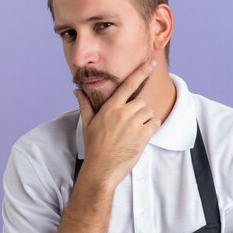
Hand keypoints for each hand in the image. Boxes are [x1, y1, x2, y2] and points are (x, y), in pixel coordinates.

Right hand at [74, 60, 160, 188]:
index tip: (150, 63)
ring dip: (145, 120)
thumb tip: (77, 91)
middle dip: (139, 111)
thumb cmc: (94, 147)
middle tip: (130, 125)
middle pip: (141, 102)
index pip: (128, 85)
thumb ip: (85, 105)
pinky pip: (155, 123)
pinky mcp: (142, 135)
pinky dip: (152, 128)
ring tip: (133, 133)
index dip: (141, 72)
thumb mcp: (87, 124)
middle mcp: (122, 113)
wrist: (101, 169)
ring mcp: (133, 123)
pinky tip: (141, 137)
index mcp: (110, 108)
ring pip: (148, 112)